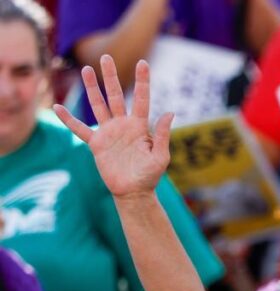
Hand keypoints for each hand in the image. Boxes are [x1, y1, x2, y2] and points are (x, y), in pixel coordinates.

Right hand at [53, 55, 172, 198]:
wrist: (134, 192)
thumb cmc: (150, 175)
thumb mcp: (161, 156)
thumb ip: (162, 134)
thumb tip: (169, 112)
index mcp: (140, 126)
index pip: (141, 99)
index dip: (142, 81)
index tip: (143, 63)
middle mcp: (123, 125)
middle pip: (115, 96)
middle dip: (110, 76)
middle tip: (106, 56)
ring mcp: (108, 133)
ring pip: (98, 105)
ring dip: (91, 88)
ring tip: (85, 69)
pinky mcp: (96, 144)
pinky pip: (79, 129)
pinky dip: (68, 119)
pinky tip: (57, 107)